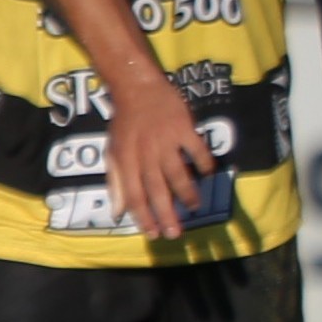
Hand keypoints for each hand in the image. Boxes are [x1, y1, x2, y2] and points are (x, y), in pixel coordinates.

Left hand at [97, 76, 211, 238]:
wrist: (137, 88)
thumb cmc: (124, 123)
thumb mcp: (112, 153)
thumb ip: (115, 183)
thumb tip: (117, 212)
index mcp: (125, 160)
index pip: (134, 195)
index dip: (143, 217)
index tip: (154, 234)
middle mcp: (145, 153)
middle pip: (156, 190)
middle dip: (166, 214)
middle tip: (176, 233)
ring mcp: (165, 141)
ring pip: (178, 174)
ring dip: (187, 194)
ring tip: (195, 207)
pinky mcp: (183, 128)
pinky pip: (197, 151)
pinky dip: (204, 164)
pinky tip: (208, 173)